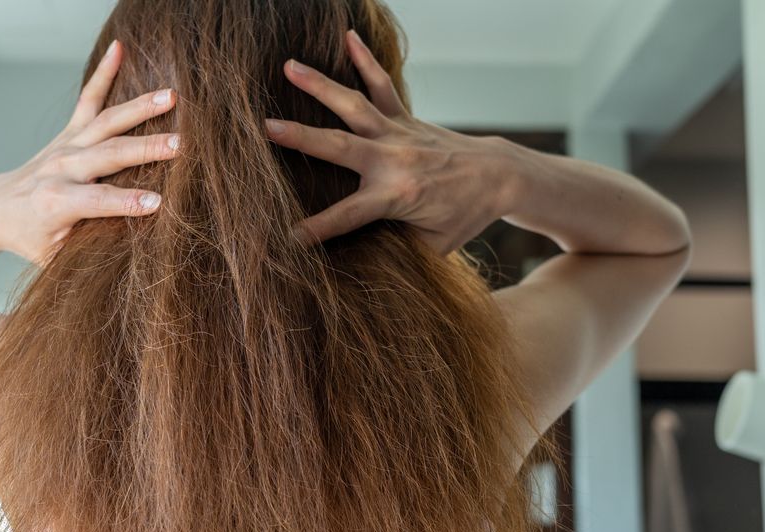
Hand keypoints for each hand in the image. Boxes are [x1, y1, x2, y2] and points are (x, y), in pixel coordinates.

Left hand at [0, 39, 180, 263]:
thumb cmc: (32, 238)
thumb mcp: (58, 257)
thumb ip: (91, 247)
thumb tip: (135, 247)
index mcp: (57, 203)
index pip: (98, 202)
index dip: (127, 203)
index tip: (159, 203)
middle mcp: (61, 169)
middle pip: (108, 155)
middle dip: (145, 149)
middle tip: (180, 144)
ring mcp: (66, 146)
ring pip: (106, 122)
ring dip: (140, 108)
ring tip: (171, 97)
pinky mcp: (69, 132)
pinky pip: (88, 99)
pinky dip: (103, 73)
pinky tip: (120, 48)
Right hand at [264, 30, 518, 253]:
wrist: (498, 176)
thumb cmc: (464, 216)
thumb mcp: (433, 246)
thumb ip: (396, 249)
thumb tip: (359, 262)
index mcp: (398, 196)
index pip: (347, 216)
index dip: (316, 229)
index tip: (286, 237)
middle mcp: (394, 159)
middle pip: (338, 146)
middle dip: (301, 138)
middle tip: (266, 128)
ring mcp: (398, 134)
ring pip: (354, 105)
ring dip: (320, 85)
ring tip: (289, 67)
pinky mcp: (405, 118)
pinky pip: (383, 85)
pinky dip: (365, 60)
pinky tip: (348, 36)